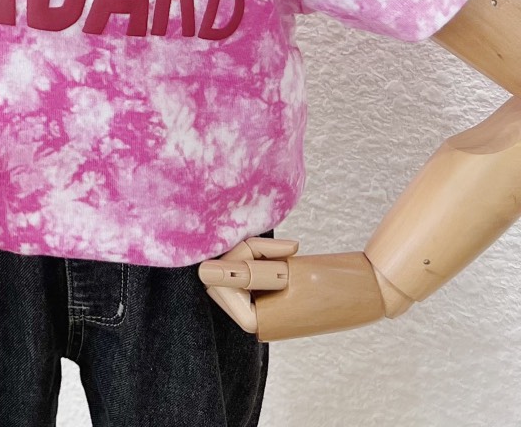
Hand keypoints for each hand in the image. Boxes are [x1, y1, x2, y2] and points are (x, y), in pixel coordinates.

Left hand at [198, 240, 388, 340]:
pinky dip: (269, 256)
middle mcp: (253, 316)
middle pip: (224, 273)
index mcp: (252, 322)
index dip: (238, 259)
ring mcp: (263, 305)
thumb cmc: (335, 286)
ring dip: (261, 253)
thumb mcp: (288, 276)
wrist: (374, 289)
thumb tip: (200, 272)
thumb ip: (244, 273)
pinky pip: (255, 268)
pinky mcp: (274, 293)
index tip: (278, 255)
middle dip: (247, 254)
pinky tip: (293, 255)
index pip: (216, 281)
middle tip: (285, 252)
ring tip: (293, 255)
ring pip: (239, 266)